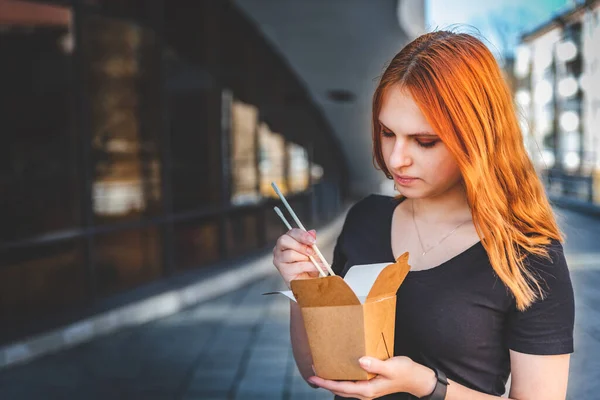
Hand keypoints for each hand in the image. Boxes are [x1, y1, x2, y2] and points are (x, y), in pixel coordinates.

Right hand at [272, 228, 323, 288]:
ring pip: (290, 254)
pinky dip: (310, 266)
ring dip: (304, 257)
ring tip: (312, 261)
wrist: (308, 282)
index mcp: (286, 242)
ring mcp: (279, 260)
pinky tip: (317, 267)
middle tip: (311, 251)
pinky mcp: (283, 271)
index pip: (291, 232)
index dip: (302, 235)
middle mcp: (279, 249)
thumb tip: (312, 232)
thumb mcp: (312, 252)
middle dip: (300, 245)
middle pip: (284, 240)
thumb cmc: (307, 266)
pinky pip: (298, 266)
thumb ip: (310, 242)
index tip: (313, 240)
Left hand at [307, 356, 430, 398]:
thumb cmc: (405, 372)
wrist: (416, 379)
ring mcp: (366, 390)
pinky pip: (350, 384)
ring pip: (344, 388)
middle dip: (325, 382)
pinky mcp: (369, 385)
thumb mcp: (391, 367)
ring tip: (321, 370)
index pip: (341, 387)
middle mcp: (365, 393)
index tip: (313, 376)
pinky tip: (338, 370)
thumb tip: (360, 361)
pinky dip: (341, 379)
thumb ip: (375, 364)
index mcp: (367, 390)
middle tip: (312, 371)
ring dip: (332, 381)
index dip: (326, 382)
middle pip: (339, 389)